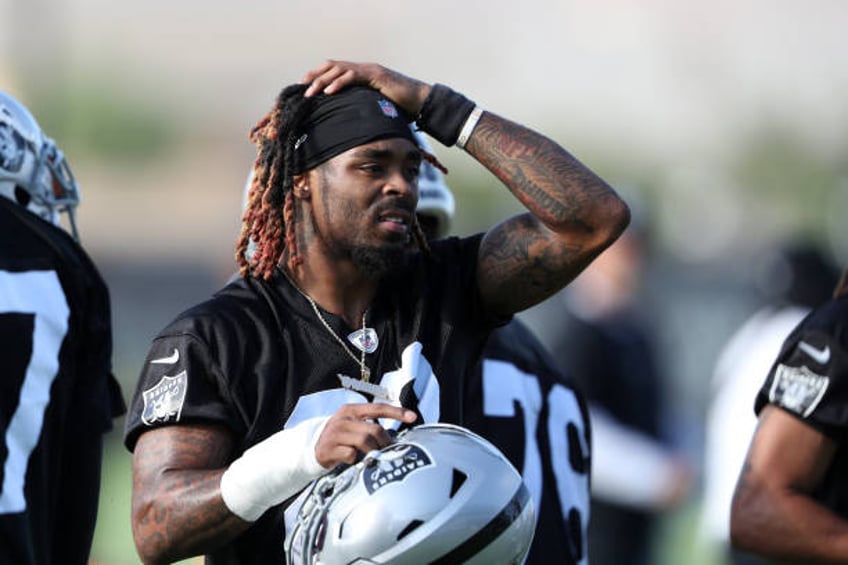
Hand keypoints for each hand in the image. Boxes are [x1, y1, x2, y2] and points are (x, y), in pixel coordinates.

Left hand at [301, 60, 430, 115]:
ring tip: (310, 93)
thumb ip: (362, 111)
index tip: (304, 89)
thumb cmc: (401, 109)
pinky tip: (329, 92)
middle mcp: (363, 69)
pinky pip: (353, 76)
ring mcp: (369, 70)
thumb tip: (348, 127)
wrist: (421, 103)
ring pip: (338, 70)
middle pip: (331, 66)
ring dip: (322, 81)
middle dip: (314, 76)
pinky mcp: (376, 75)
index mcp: (361, 76)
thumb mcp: (375, 110)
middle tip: (300, 88)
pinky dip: (339, 83)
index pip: (334, 71)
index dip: (318, 77)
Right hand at [315, 403, 416, 467]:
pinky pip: (351, 454)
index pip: (378, 408)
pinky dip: (356, 459)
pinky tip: (353, 460)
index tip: (413, 417)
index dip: (397, 412)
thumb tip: (396, 437)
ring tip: (372, 456)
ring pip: (364, 441)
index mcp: (352, 410)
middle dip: (385, 442)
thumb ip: (371, 427)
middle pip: (374, 429)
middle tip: (387, 450)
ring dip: (372, 451)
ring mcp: (335, 433)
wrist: (313, 449)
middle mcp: (343, 419)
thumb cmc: (341, 438)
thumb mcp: (354, 426)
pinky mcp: (328, 448)